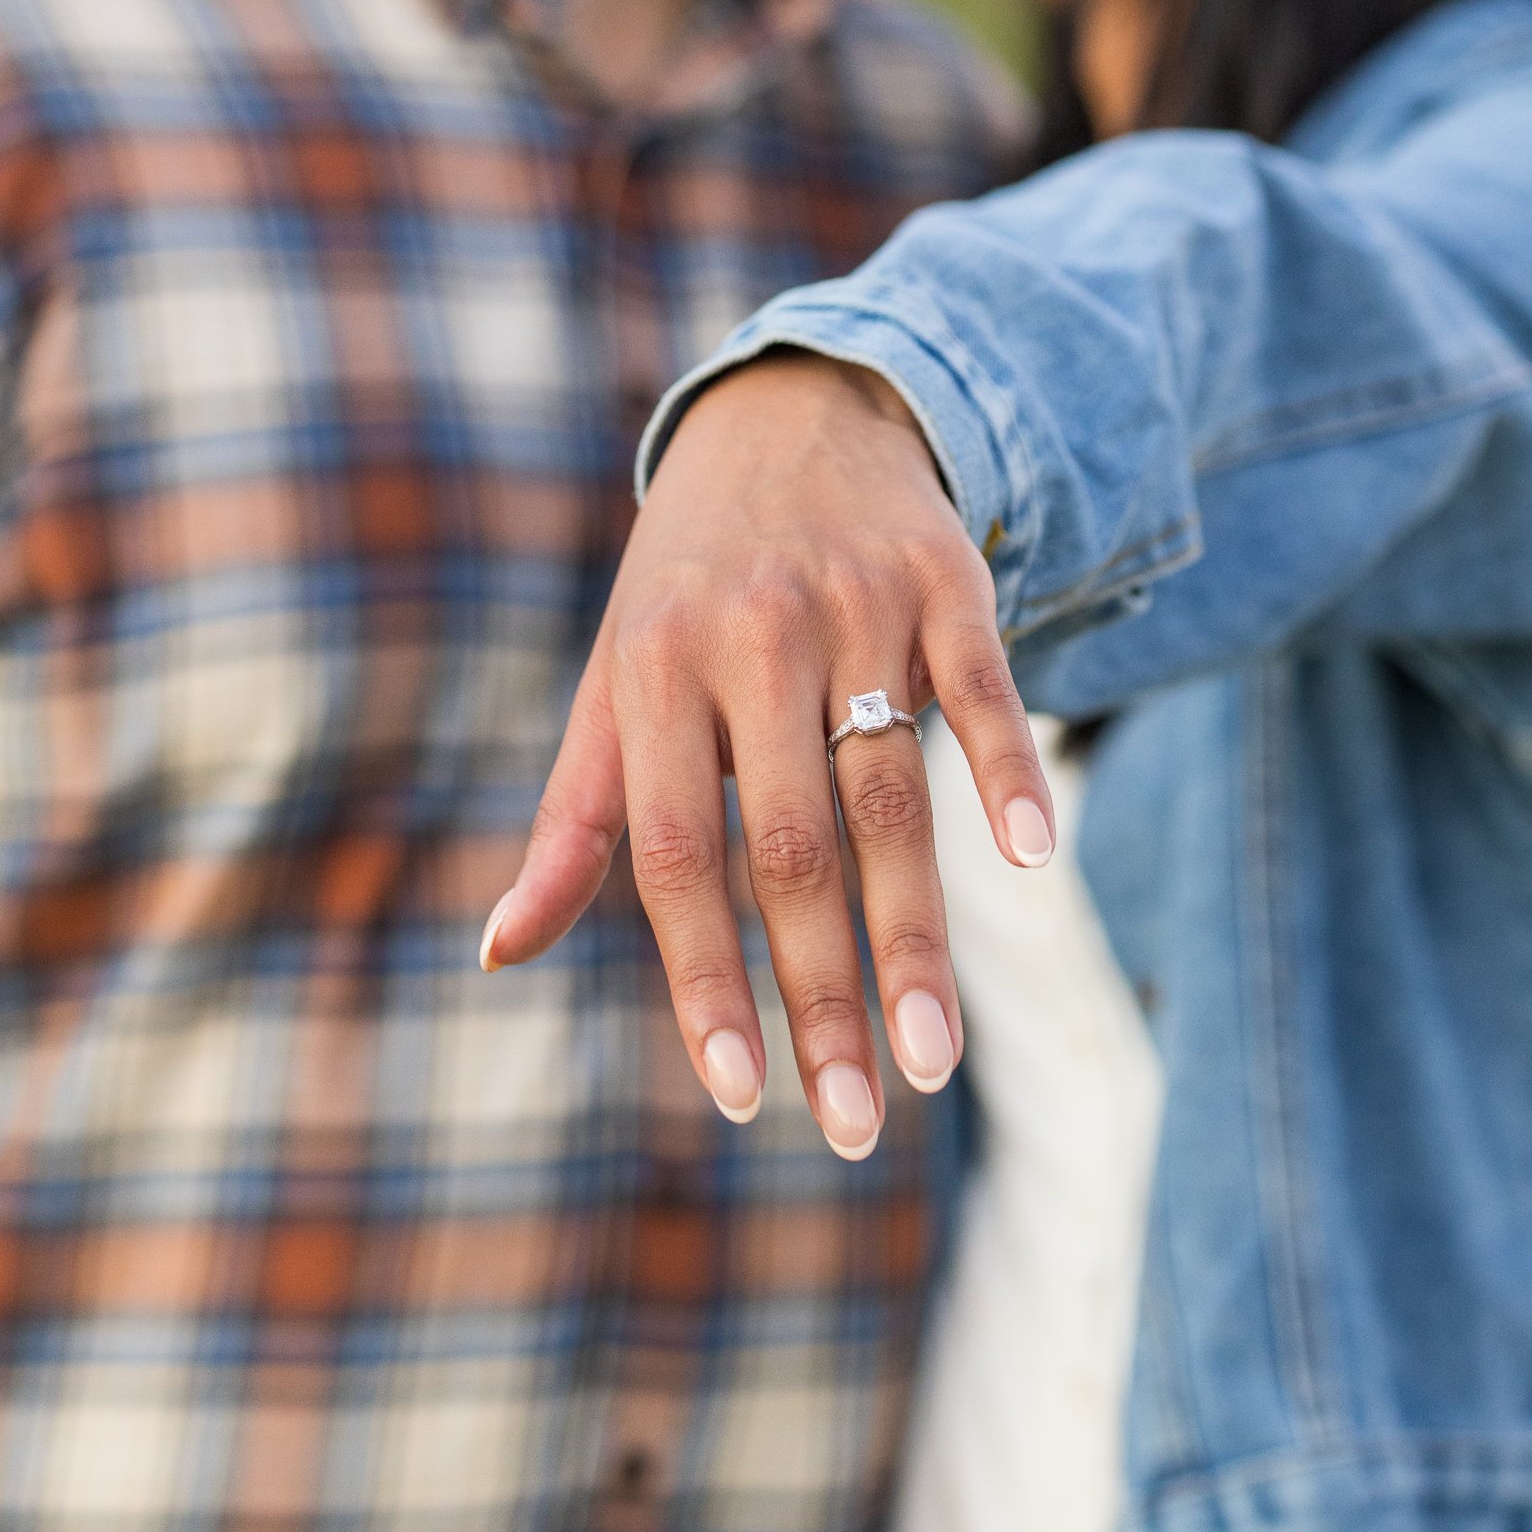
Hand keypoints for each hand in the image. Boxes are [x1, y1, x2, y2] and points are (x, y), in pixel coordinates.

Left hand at [481, 355, 1055, 1156]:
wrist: (792, 409)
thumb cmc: (686, 585)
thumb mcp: (614, 682)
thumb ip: (574, 820)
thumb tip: (497, 952)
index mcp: (651, 674)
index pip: (674, 857)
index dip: (706, 978)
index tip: (739, 1094)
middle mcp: (748, 639)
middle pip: (790, 849)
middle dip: (822, 995)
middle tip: (856, 1123)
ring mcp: (853, 605)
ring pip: (887, 794)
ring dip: (915, 936)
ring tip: (935, 1062)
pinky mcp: (942, 578)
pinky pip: (983, 687)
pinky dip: (1006, 770)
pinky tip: (1033, 860)